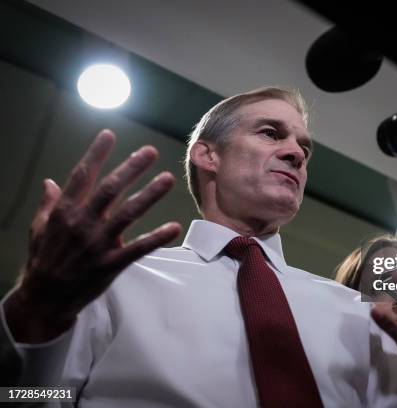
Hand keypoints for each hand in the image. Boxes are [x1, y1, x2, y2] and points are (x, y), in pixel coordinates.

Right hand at [4, 130, 181, 342]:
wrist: (43, 298)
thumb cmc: (43, 259)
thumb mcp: (39, 229)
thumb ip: (49, 204)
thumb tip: (51, 182)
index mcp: (64, 212)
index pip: (82, 176)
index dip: (96, 154)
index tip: (110, 134)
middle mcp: (82, 223)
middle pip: (110, 189)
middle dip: (131, 168)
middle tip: (150, 151)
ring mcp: (97, 244)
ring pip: (128, 214)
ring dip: (149, 195)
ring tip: (168, 179)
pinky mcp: (111, 264)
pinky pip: (138, 248)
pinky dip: (157, 238)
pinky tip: (174, 227)